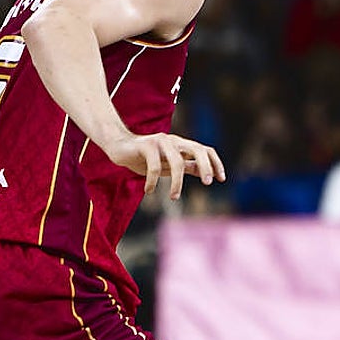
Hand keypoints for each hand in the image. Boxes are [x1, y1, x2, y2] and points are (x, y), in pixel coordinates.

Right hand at [103, 132, 225, 199]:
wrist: (118, 146)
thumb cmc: (145, 157)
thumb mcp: (168, 164)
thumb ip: (187, 166)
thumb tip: (205, 172)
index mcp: (182, 146)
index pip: (205, 150)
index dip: (215, 163)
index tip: (221, 179)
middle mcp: (174, 141)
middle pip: (197, 150)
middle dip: (206, 166)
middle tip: (207, 183)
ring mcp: (160, 142)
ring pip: (176, 161)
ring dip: (177, 182)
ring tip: (174, 197)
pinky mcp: (145, 145)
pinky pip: (153, 165)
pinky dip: (152, 180)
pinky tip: (149, 191)